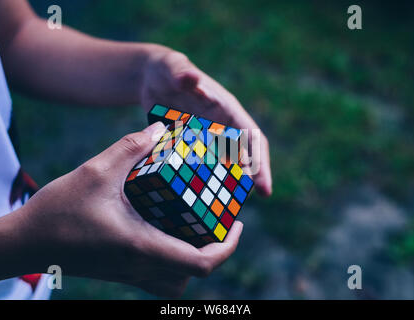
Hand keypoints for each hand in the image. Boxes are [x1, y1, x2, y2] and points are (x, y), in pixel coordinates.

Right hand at [7, 122, 242, 296]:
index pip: (203, 262)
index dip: (229, 245)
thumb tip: (160, 129)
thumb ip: (130, 147)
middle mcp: (141, 266)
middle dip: (215, 248)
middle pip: (195, 273)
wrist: (24, 244)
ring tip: (194, 225)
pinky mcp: (120, 271)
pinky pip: (158, 276)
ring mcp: (130, 273)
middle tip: (217, 219)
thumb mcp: (95, 172)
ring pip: (178, 280)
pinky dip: (171, 260)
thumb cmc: (57, 212)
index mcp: (142, 246)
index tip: (239, 222)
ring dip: (193, 257)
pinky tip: (163, 229)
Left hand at [141, 50, 271, 195]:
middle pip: (243, 155)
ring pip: (225, 163)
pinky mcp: (192, 144)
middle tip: (241, 203)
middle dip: (248, 178)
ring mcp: (208, 137)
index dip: (259, 161)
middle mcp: (222, 125)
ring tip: (224, 206)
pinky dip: (206, 180)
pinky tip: (199, 197)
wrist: (150, 78)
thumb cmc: (166, 69)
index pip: (251, 136)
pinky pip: (203, 165)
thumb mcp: (172, 68)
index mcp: (226, 109)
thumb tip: (192, 78)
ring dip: (228, 182)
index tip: (263, 187)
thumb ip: (182, 73)